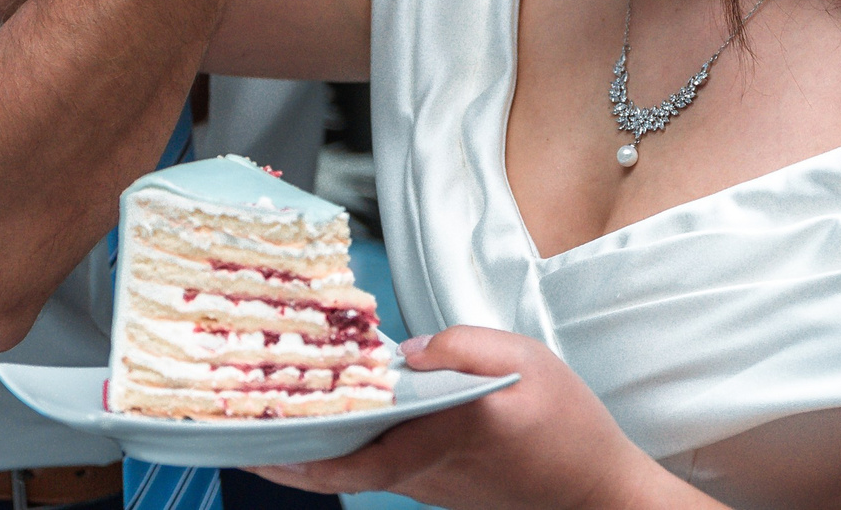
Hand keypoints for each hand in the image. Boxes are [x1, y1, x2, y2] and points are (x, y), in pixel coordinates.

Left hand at [250, 328, 676, 509]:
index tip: (257, 449)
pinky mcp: (442, 490)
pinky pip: (386, 468)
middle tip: (242, 429)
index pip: (362, 461)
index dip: (304, 460)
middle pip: (348, 468)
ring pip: (363, 468)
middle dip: (292, 452)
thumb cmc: (569, 429)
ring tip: (277, 414)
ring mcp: (433, 490)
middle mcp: (430, 474)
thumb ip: (461, 346)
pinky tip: (342, 420)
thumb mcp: (527, 361)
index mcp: (448, 438)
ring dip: (320, 448)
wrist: (599, 494)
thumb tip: (403, 352)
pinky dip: (356, 448)